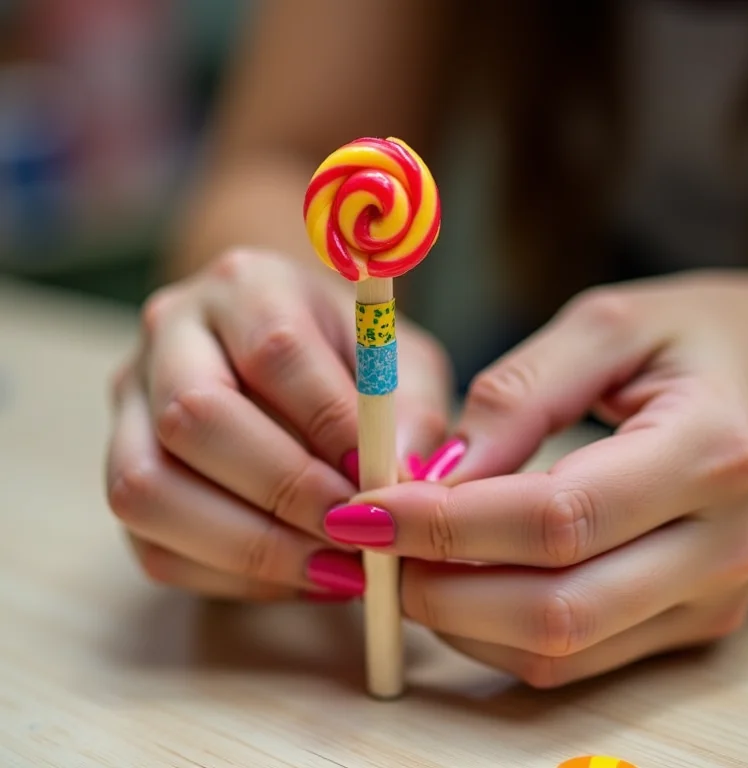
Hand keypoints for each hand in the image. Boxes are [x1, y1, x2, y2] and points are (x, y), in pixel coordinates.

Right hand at [105, 248, 451, 601]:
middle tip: (354, 533)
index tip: (381, 480)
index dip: (329, 425)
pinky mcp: (121, 467)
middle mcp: (172, 333)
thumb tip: (404, 479)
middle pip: (194, 416)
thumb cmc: (348, 354)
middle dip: (285, 491)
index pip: (276, 352)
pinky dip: (229, 575)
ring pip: (147, 487)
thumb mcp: (398, 359)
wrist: (280, 348)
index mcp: (246, 285)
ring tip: (332, 568)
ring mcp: (131, 401)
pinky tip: (296, 572)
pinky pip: (152, 543)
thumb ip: (410, 409)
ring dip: (249, 546)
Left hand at [325, 271, 747, 685]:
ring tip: (402, 560)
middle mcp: (725, 543)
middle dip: (440, 587)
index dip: (445, 524)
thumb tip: (438, 473)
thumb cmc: (693, 338)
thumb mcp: (607, 327)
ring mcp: (713, 596)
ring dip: (459, 619)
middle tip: (371, 545)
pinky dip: (496, 632)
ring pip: (560, 649)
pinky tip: (458, 583)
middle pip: (555, 607)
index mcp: (710, 450)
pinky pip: (576, 656)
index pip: (556, 518)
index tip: (364, 509)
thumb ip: (520, 392)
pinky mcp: (691, 620)